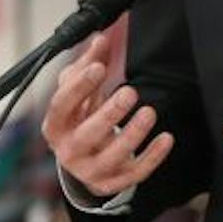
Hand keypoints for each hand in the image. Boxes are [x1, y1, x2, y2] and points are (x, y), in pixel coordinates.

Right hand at [41, 32, 174, 198]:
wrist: (82, 159)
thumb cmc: (79, 118)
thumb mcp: (79, 91)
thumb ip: (89, 64)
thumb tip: (101, 38)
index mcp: (55, 125)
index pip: (61, 105)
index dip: (78, 87)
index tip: (98, 67)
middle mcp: (68, 151)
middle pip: (86, 135)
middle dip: (108, 114)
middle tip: (130, 93)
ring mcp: (89, 170)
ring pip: (112, 157)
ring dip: (132, 135)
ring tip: (149, 112)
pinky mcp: (111, 183)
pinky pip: (134, 174)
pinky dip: (151, 157)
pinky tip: (166, 138)